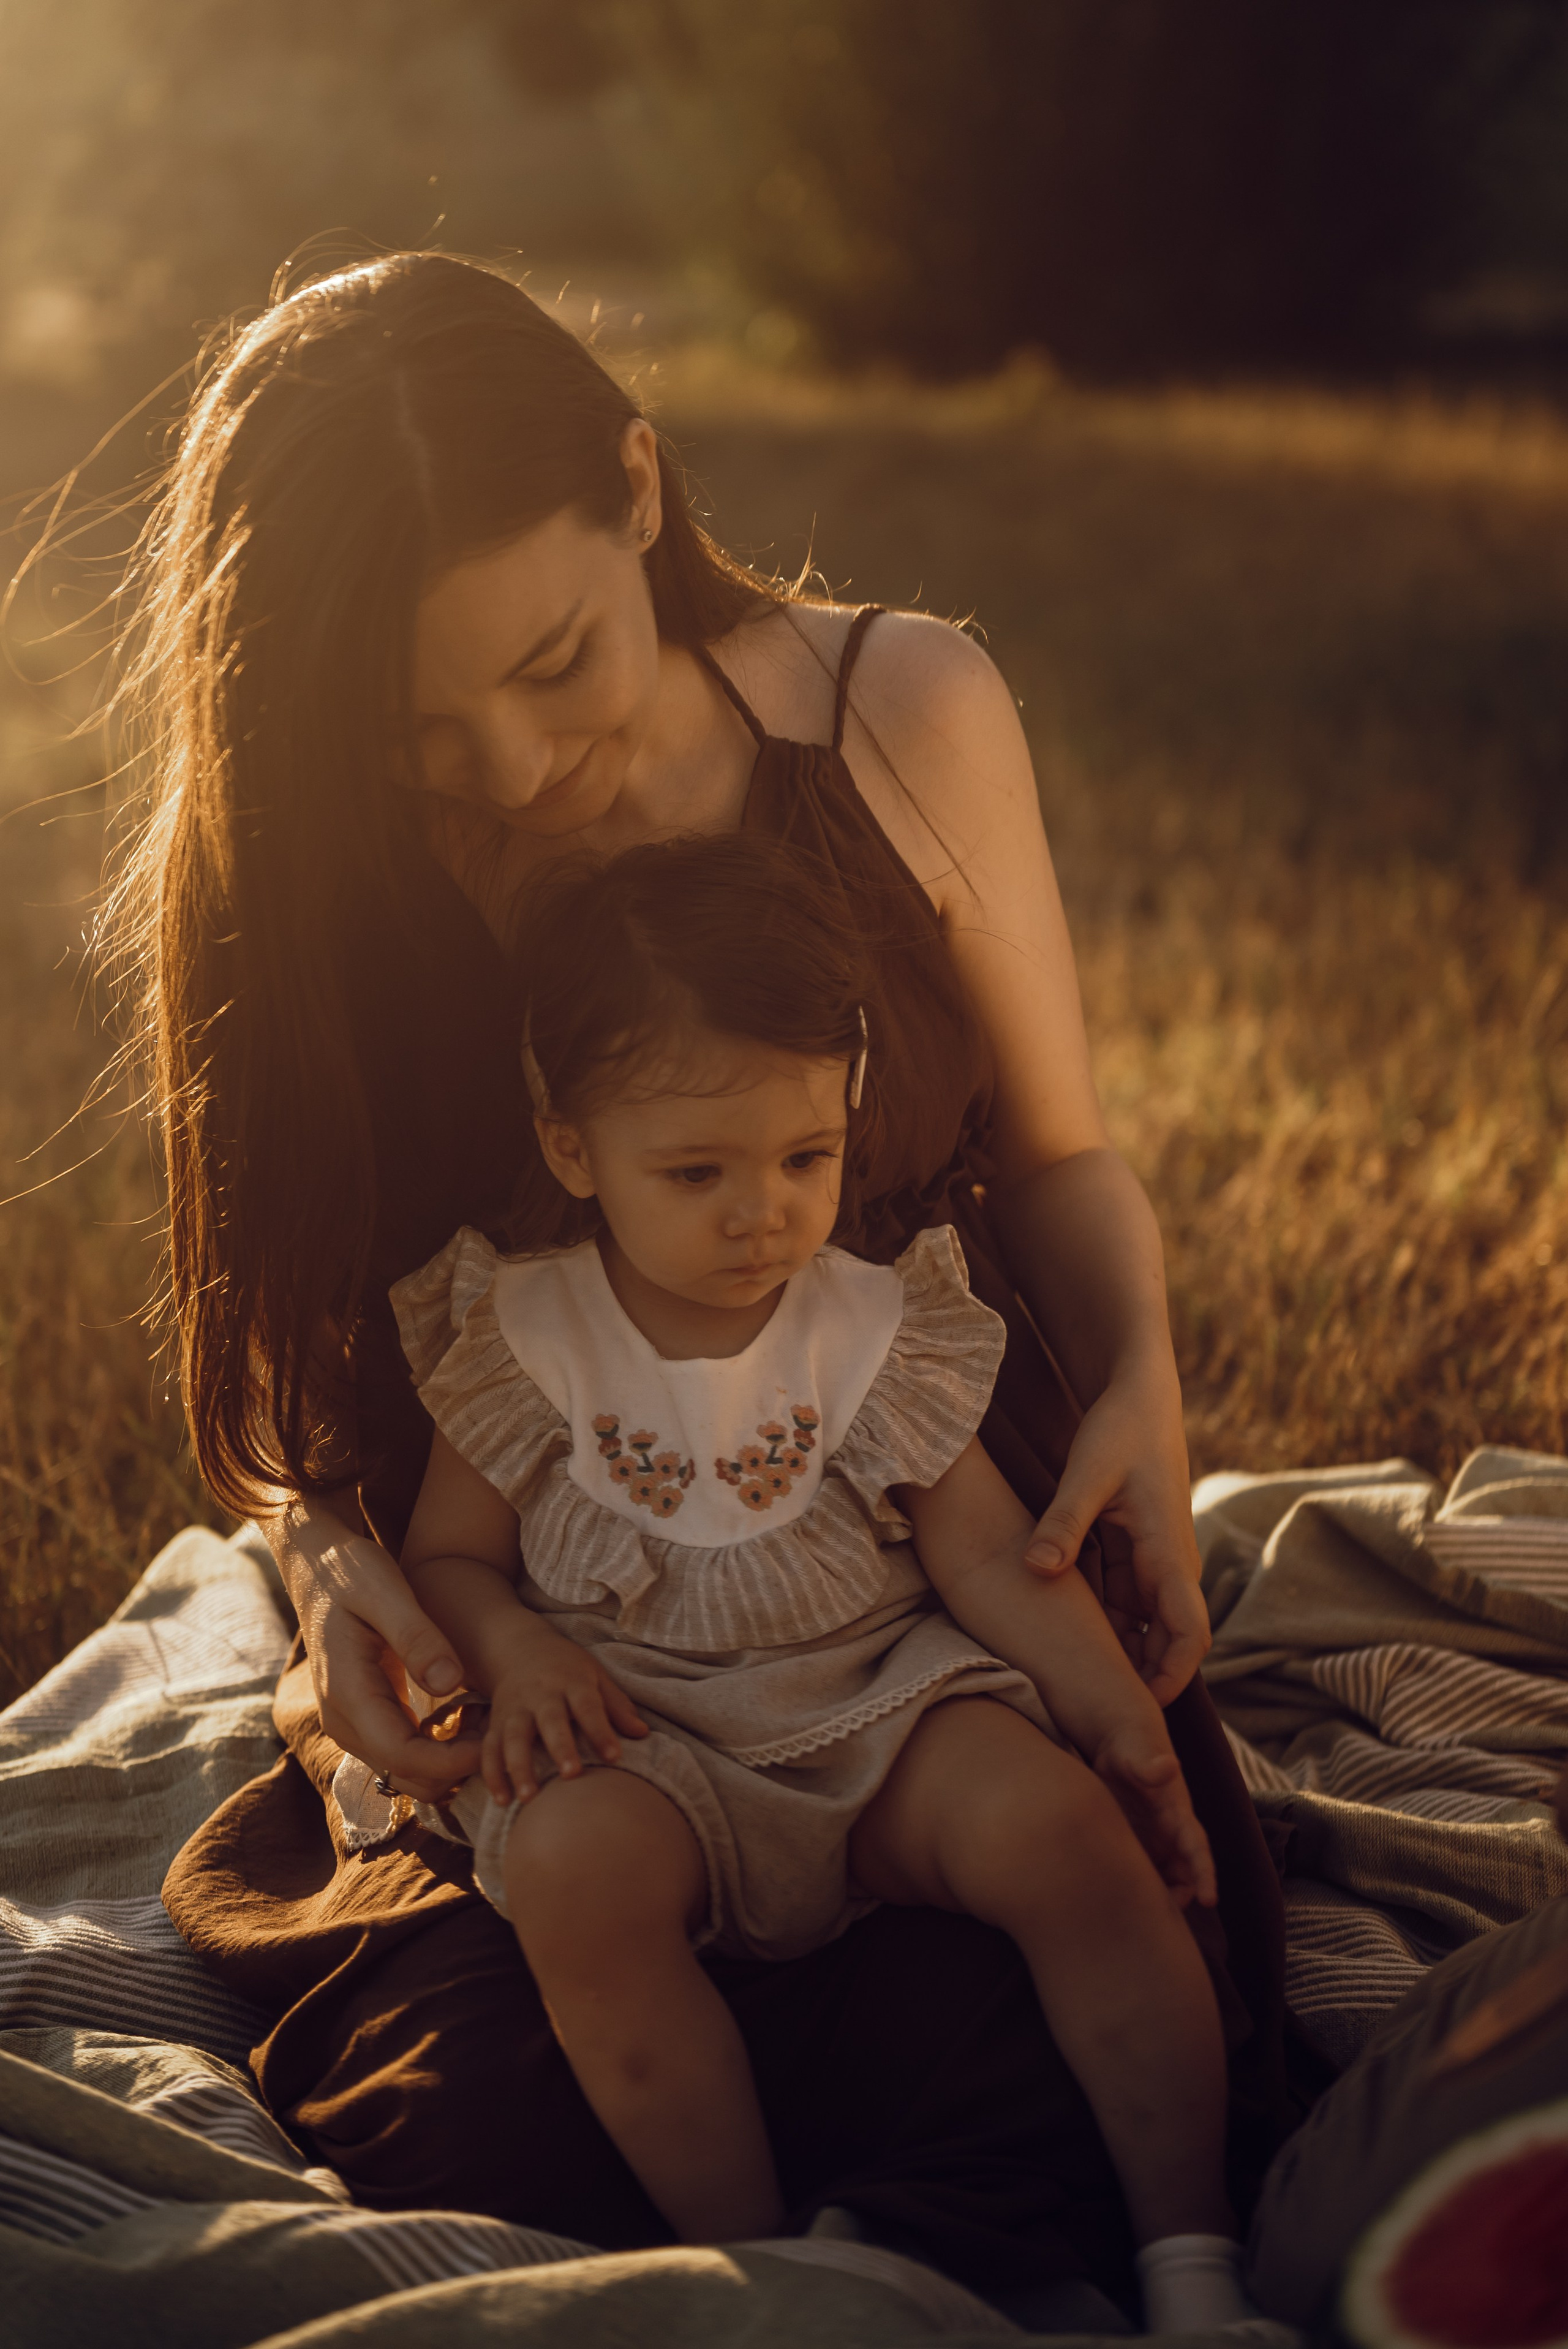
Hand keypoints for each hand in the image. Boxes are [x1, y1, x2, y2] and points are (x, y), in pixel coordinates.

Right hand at [285, 1516, 484, 1797]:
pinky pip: (402, 1754)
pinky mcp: (363, 1719)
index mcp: (347, 1692)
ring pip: (404, 1772)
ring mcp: (350, 1724)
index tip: (493, 1743)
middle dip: (454, 1768)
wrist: (317, 1569)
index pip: (400, 1755)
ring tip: (487, 1722)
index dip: (449, 1762)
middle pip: (404, 1775)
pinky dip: (436, 1750)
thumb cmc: (352, 1572)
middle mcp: (343, 1720)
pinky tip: (465, 1717)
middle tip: (500, 1732)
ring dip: (447, 1762)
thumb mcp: (385, 1591)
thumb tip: (448, 1683)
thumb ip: (416, 1636)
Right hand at [482, 1624, 647, 1806]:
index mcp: (571, 1682)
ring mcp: (515, 1709)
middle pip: (550, 1720)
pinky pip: (489, 1749)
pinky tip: (503, 1800)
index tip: (615, 1757)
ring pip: (513, 1738)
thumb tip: (643, 1734)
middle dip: (559, 1747)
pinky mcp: (496, 1723)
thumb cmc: (568, 1669)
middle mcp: (541, 1695)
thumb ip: (617, 1706)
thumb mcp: (596, 1676)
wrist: (521, 1648)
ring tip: (528, 1798)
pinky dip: (492, 1774)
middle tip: (570, 1775)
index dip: (601, 1731)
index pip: (588, 1706)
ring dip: (519, 1767)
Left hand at [1022, 1365, 1209, 1705]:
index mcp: (1169, 1551)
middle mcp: (1167, 1565)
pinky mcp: (1133, 1554)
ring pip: (1137, 1625)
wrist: (1138, 1398)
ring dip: (1115, 1653)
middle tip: (1092, 1720)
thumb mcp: (1086, 1473)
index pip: (1189, 1632)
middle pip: (1163, 1642)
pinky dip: (1099, 1623)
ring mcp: (1151, 1562)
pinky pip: (1120, 1602)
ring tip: (1070, 1693)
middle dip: (1137, 1680)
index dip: (1170, 1676)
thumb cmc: (1119, 1431)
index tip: (1139, 1710)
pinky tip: (1061, 1643)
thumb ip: (1063, 1522)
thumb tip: (1037, 1569)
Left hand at [1092, 1724, 1216, 1908]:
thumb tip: (1168, 1766)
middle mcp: (1169, 1832)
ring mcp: (1151, 1840)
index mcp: (1177, 1813)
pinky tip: (1111, 1901)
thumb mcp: (1138, 1752)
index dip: (1204, 1873)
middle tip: (1165, 1918)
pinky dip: (1133, 1888)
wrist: (1119, 1744)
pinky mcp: (1132, 1842)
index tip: (1209, 1899)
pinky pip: (1138, 1871)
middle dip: (1181, 1896)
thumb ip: (1150, 1763)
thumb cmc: (1133, 1746)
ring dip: (1157, 1897)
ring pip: (1161, 1878)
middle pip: (1183, 1873)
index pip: (1196, 1846)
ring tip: (1136, 1917)